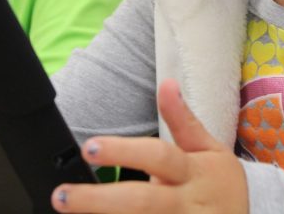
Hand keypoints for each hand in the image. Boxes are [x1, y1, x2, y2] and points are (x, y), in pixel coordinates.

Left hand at [51, 78, 248, 212]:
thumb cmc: (220, 181)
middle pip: (142, 204)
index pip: (158, 158)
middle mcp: (187, 204)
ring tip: (71, 213)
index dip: (124, 152)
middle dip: (100, 202)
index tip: (89, 147)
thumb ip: (184, 120)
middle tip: (63, 196)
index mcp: (193, 172)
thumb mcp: (209, 148)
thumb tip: (166, 84)